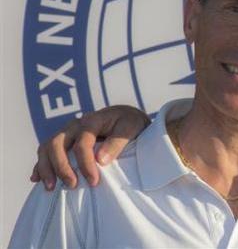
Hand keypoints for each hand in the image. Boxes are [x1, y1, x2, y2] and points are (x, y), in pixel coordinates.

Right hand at [30, 105, 150, 189]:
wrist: (127, 118)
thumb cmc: (130, 123)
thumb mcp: (131, 127)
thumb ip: (117, 142)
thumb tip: (101, 160)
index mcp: (93, 120)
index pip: (83, 142)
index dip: (86, 163)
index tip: (93, 181)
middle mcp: (76, 124)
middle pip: (57, 143)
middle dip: (62, 166)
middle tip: (72, 185)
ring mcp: (67, 132)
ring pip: (47, 147)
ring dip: (46, 167)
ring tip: (50, 187)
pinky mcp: (64, 141)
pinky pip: (46, 151)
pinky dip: (40, 165)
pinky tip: (37, 179)